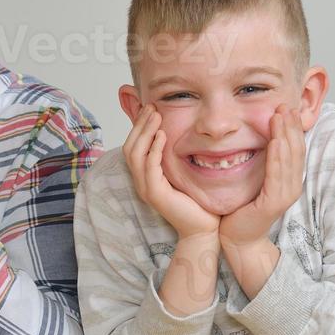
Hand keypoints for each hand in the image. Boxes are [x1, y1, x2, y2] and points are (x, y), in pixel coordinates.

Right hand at [123, 105, 219, 239]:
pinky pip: (149, 168)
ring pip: (136, 155)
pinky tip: (162, 136)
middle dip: (140, 125)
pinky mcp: (156, 195)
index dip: (139, 126)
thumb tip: (181, 132)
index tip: (150, 107)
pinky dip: (154, 150)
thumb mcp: (184, 172)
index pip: (134, 146)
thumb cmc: (198, 202)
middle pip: (130, 147)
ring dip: (145, 133)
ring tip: (155, 115)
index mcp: (147, 176)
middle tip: (151, 106)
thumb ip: (178, 155)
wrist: (205, 228)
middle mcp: (142, 182)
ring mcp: (147, 189)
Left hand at [219, 106, 305, 247]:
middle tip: (285, 105)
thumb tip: (260, 137)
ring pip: (288, 159)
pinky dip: (277, 157)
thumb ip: (261, 161)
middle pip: (295, 150)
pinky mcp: (274, 203)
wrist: (237, 238)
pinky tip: (274, 142)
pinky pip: (277, 175)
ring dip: (285, 136)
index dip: (292, 127)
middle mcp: (291, 185)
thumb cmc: (242, 208)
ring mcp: (285, 194)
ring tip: (280, 117)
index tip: (286, 107)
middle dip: (291, 126)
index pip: (295, 148)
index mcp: (289, 179)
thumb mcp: (255, 178)